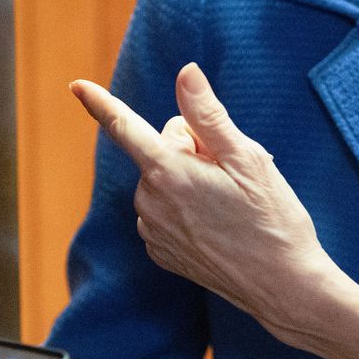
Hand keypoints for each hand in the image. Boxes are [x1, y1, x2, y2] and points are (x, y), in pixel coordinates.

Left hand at [71, 63, 333, 338]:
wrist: (281, 285)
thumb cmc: (272, 219)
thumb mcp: (248, 159)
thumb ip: (208, 115)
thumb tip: (185, 74)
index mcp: (169, 173)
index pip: (125, 128)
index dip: (101, 104)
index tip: (77, 86)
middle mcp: (150, 202)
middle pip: (163, 150)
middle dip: (194, 150)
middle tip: (234, 175)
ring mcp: (153, 230)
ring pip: (165, 181)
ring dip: (192, 180)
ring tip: (232, 204)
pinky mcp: (161, 252)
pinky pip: (166, 211)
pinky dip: (189, 208)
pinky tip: (220, 224)